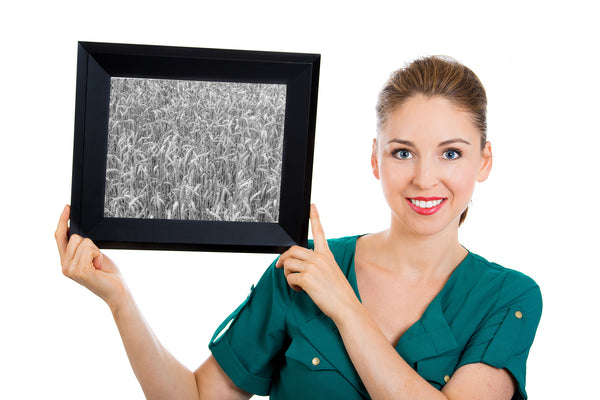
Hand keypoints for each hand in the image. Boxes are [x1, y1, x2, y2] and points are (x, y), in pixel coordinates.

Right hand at [55, 205, 127, 309]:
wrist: (117, 290)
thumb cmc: (108, 274)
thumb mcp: (93, 255)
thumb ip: (82, 246)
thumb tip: (78, 231)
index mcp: (67, 261)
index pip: (59, 236)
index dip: (62, 220)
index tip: (68, 207)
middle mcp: (64, 265)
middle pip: (74, 236)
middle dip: (91, 244)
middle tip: (97, 260)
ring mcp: (69, 269)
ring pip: (83, 241)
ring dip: (95, 251)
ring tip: (98, 264)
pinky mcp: (78, 270)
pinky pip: (89, 249)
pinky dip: (98, 255)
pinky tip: (99, 267)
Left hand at [276, 204, 358, 320]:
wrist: (346, 306)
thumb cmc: (338, 293)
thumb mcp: (331, 271)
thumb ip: (317, 264)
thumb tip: (298, 264)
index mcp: (326, 254)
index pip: (319, 232)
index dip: (314, 217)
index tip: (311, 205)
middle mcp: (319, 258)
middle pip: (292, 249)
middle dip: (283, 258)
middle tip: (280, 266)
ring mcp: (313, 267)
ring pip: (289, 263)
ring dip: (288, 275)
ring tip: (298, 284)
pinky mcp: (307, 278)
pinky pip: (290, 278)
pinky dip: (292, 285)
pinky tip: (302, 290)